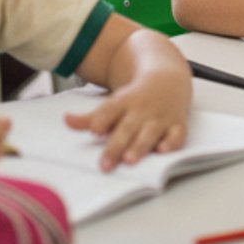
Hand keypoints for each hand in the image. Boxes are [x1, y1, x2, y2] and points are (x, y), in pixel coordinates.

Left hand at [65, 71, 190, 168]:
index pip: (111, 110)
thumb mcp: (113, 103)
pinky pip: (176, 134)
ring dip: (140, 146)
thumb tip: (66, 120)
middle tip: (105, 163)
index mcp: (124, 103)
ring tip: (130, 159)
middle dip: (116, 146)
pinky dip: (172, 142)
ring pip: (150, 132)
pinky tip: (163, 150)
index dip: (102, 119)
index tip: (94, 129)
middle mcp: (142, 110)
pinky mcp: (177, 124)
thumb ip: (90, 117)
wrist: (168, 79)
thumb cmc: (136, 98)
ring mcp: (160, 117)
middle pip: (127, 128)